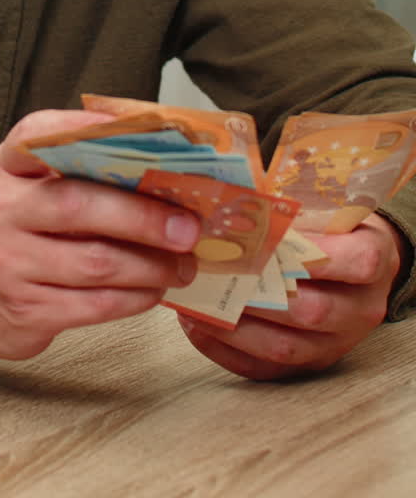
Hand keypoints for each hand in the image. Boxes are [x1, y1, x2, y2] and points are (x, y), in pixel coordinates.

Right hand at [0, 110, 200, 360]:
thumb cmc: (19, 226)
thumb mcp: (29, 184)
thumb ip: (77, 166)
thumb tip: (161, 160)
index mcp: (5, 166)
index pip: (39, 135)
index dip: (86, 129)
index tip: (140, 131)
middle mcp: (0, 209)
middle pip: (78, 205)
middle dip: (143, 216)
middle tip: (189, 227)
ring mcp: (8, 263)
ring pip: (96, 263)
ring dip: (152, 265)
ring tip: (183, 264)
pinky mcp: (26, 310)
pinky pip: (96, 305)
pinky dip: (137, 297)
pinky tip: (156, 289)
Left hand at [178, 212, 406, 380]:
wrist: (358, 265)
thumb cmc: (332, 228)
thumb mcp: (329, 207)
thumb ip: (294, 206)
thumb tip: (240, 196)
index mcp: (373, 261)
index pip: (356, 262)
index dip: (313, 254)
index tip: (267, 239)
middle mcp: (360, 309)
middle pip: (311, 311)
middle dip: (256, 293)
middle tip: (212, 270)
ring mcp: (337, 344)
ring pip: (285, 347)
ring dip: (234, 326)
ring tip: (193, 300)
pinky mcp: (310, 365)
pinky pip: (266, 370)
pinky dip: (228, 351)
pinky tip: (198, 325)